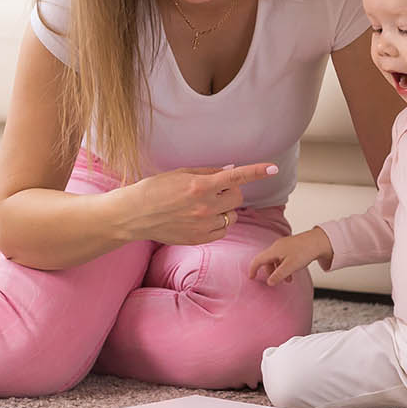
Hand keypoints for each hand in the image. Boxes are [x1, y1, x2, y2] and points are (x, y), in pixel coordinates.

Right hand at [117, 162, 278, 245]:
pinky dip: (217, 225)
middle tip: (215, 191)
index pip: (236, 178)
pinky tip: (201, 220)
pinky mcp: (199, 239)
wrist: (133, 215)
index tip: (272, 167)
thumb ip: (206, 173)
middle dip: (231, 192)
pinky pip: (222, 231)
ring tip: (202, 207)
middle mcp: (204, 206)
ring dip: (223, 210)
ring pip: (231, 216)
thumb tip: (229, 171)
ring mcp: (202, 225)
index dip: (257, 171)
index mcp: (200, 186)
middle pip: (237, 198)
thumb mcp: (179, 174)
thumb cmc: (153, 190)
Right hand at [246, 227, 333, 285]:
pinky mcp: (290, 247)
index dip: (253, 269)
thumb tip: (269, 282)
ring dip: (279, 271)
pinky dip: (284, 266)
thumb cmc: (304, 252)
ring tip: (288, 280)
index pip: (258, 260)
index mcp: (274, 250)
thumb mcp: (290, 267)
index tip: (252, 278)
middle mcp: (277, 247)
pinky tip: (292, 272)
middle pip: (267, 261)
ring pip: (275, 260)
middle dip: (270, 273)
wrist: (319, 241)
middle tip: (276, 282)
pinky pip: (282, 258)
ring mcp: (283, 246)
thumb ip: (279, 275)